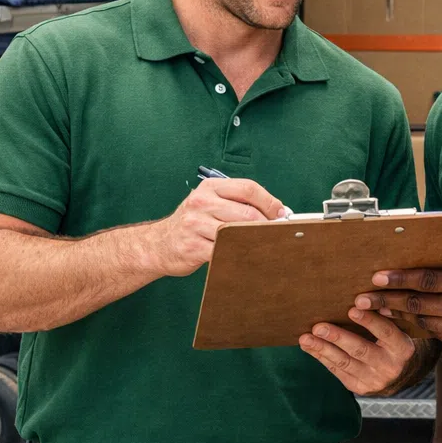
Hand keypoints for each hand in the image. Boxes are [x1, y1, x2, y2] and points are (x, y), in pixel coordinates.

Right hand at [149, 178, 285, 275]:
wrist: (159, 244)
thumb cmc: (193, 223)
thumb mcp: (210, 203)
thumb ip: (237, 203)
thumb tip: (275, 211)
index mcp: (210, 188)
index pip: (247, 188)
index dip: (270, 201)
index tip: (282, 213)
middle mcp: (201, 202)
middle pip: (246, 212)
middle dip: (267, 223)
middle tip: (278, 232)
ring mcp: (195, 225)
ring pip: (237, 232)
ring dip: (255, 239)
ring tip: (265, 243)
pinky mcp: (193, 247)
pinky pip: (224, 251)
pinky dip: (239, 254)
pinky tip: (245, 255)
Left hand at [299, 307, 417, 394]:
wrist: (401, 374)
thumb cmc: (395, 343)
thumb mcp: (400, 329)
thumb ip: (387, 317)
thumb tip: (365, 298)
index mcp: (403, 349)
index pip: (386, 333)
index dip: (369, 321)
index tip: (352, 309)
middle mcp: (390, 367)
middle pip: (361, 350)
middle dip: (338, 337)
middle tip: (318, 327)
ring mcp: (374, 380)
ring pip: (344, 363)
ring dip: (322, 349)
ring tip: (305, 339)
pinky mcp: (359, 388)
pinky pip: (337, 371)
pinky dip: (322, 358)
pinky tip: (310, 347)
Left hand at [358, 254, 441, 355]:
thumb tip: (434, 259)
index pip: (427, 280)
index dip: (400, 278)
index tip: (377, 276)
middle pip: (417, 305)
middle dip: (386, 301)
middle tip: (361, 299)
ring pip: (422, 323)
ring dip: (398, 316)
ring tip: (375, 310)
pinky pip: (437, 335)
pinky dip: (420, 327)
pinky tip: (404, 321)